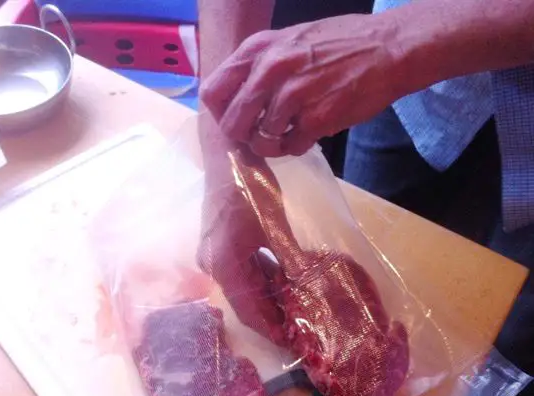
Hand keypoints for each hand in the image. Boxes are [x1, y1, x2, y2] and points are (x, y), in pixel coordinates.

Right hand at [196, 112, 285, 344]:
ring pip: (244, 287)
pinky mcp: (218, 247)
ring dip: (268, 297)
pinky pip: (242, 272)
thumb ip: (288, 262)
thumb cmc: (251, 186)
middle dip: (272, 316)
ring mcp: (214, 256)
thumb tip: (306, 292)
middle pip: (245, 301)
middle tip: (300, 329)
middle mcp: (214, 265)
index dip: (271, 328)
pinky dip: (261, 279)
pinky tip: (283, 283)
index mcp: (226, 263)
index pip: (249, 309)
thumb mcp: (275, 227)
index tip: (293, 342)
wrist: (226, 154)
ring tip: (296, 309)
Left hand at [200, 13, 406, 157]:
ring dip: (274, 144)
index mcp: (259, 48)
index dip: (221, 111)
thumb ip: (259, 64)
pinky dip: (297, 146)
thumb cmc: (340, 43)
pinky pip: (290, 148)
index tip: (236, 117)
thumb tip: (233, 95)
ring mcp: (292, 96)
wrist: (389, 48)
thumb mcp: (290, 40)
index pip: (213, 91)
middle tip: (261, 133)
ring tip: (291, 132)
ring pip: (261, 141)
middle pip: (232, 124)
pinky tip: (310, 132)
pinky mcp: (315, 119)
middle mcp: (270, 70)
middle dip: (244, 135)